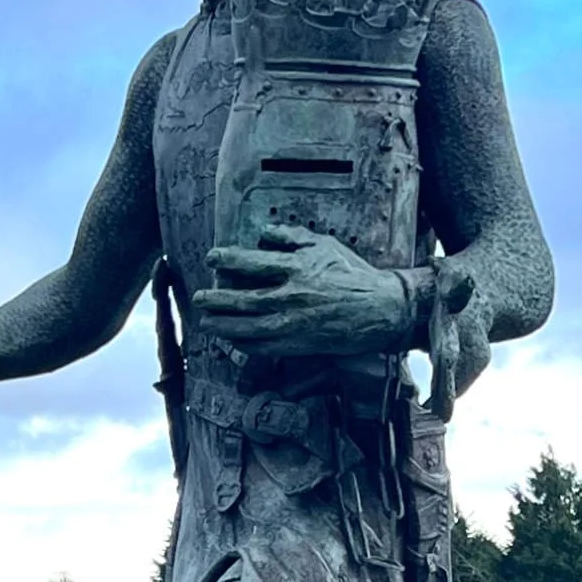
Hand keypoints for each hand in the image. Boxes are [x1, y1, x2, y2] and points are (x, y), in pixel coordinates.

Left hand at [192, 226, 411, 357]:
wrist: (381, 308)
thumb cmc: (354, 274)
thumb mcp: (325, 246)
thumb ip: (293, 238)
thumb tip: (266, 233)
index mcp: (298, 269)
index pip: (253, 263)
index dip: (228, 260)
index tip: (211, 258)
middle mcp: (293, 297)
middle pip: (244, 299)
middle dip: (217, 299)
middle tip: (199, 298)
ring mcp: (295, 323)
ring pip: (249, 328)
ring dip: (224, 325)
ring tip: (206, 322)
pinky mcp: (300, 344)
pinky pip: (265, 348)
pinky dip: (246, 345)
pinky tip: (232, 341)